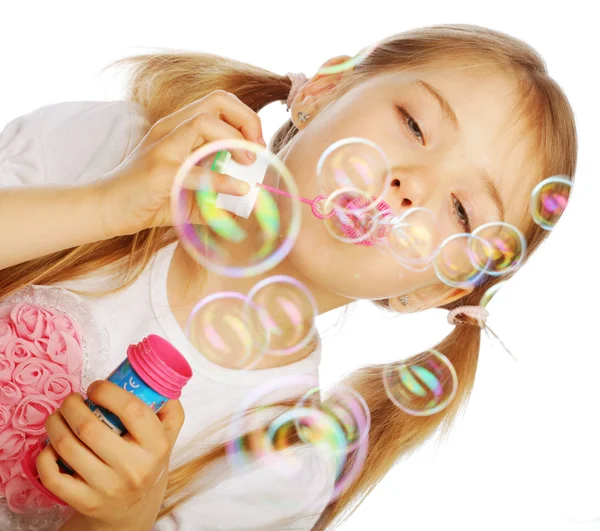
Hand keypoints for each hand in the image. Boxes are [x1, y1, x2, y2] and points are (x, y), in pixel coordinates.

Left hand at [38, 381, 184, 530]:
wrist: (134, 508)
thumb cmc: (147, 460)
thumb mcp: (168, 433)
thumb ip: (168, 406)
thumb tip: (155, 379)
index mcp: (157, 446)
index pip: (132, 410)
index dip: (108, 392)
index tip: (96, 387)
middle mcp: (134, 468)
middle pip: (90, 427)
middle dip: (71, 405)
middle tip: (71, 400)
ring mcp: (108, 488)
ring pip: (67, 447)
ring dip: (54, 424)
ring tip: (58, 416)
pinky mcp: (85, 503)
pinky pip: (52, 475)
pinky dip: (44, 455)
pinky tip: (52, 445)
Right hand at [96, 90, 266, 236]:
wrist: (106, 210)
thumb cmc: (148, 200)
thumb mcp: (187, 195)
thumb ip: (214, 197)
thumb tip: (242, 210)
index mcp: (178, 128)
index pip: (219, 102)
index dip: (245, 119)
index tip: (257, 147)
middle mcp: (170, 129)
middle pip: (217, 101)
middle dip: (247, 121)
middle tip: (256, 151)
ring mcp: (163, 147)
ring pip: (205, 122)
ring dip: (236, 140)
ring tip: (249, 163)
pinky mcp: (159, 171)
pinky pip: (197, 169)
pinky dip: (224, 179)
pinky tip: (240, 190)